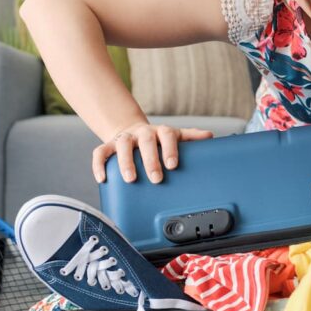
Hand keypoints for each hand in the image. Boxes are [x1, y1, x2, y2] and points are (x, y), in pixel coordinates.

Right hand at [92, 122, 213, 183]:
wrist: (132, 131)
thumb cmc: (158, 140)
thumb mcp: (175, 137)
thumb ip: (191, 138)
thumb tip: (210, 136)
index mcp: (160, 131)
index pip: (167, 135)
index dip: (170, 149)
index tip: (172, 165)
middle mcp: (142, 133)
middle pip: (146, 141)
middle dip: (150, 159)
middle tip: (156, 178)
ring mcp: (124, 138)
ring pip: (122, 146)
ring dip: (126, 162)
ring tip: (131, 179)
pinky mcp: (108, 145)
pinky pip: (100, 152)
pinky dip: (99, 165)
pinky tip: (103, 179)